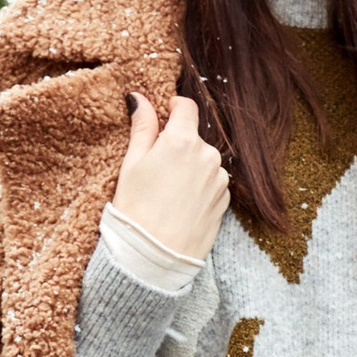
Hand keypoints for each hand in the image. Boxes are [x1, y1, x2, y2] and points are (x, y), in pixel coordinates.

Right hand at [115, 91, 229, 263]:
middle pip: (194, 137)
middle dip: (177, 145)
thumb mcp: (132, 163)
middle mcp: (208, 155)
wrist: (154, 258)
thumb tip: (140, 98)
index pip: (186, 107)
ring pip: (203, 161)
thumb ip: (142, 127)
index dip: (172, 108)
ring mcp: (219, 179)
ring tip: (167, 192)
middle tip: (156, 169)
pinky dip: (198, 188)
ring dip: (190, 167)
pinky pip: (211, 183)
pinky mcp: (225, 201)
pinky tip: (180, 204)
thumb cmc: (136, 210)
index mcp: (183, 141)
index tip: (163, 116)